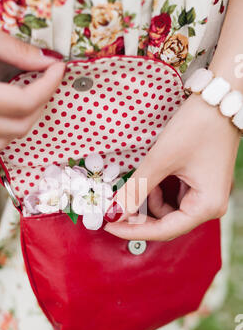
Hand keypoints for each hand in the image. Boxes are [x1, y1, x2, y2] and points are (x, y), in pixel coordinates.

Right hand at [0, 6, 64, 151]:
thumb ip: (11, 49)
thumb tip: (44, 60)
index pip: (24, 101)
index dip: (49, 85)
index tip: (56, 67)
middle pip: (18, 126)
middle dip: (40, 103)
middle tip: (44, 79)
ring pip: (2, 141)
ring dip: (23, 121)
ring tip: (27, 94)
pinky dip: (2, 131)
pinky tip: (3, 110)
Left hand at [104, 93, 239, 241]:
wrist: (220, 98)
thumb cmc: (197, 126)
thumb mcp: (161, 159)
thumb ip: (137, 189)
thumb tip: (114, 211)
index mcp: (206, 206)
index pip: (164, 230)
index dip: (133, 230)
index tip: (108, 225)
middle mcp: (209, 206)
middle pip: (166, 224)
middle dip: (139, 215)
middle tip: (115, 207)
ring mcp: (205, 196)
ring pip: (167, 211)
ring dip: (149, 201)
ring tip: (141, 180)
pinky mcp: (199, 186)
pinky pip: (173, 198)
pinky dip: (158, 192)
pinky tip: (153, 178)